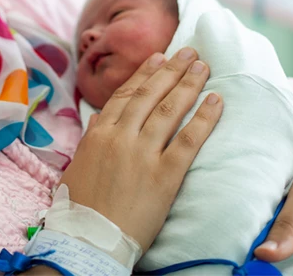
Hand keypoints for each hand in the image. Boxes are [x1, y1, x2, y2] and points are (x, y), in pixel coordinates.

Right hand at [59, 48, 222, 250]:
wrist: (87, 240)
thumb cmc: (78, 209)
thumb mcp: (76, 167)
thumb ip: (91, 140)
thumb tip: (99, 120)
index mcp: (99, 135)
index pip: (125, 95)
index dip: (144, 74)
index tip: (158, 57)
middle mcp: (121, 137)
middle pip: (150, 95)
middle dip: (171, 70)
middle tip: (189, 52)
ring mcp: (143, 154)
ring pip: (169, 110)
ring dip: (189, 84)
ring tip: (204, 67)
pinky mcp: (165, 175)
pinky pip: (189, 140)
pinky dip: (204, 118)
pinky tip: (216, 102)